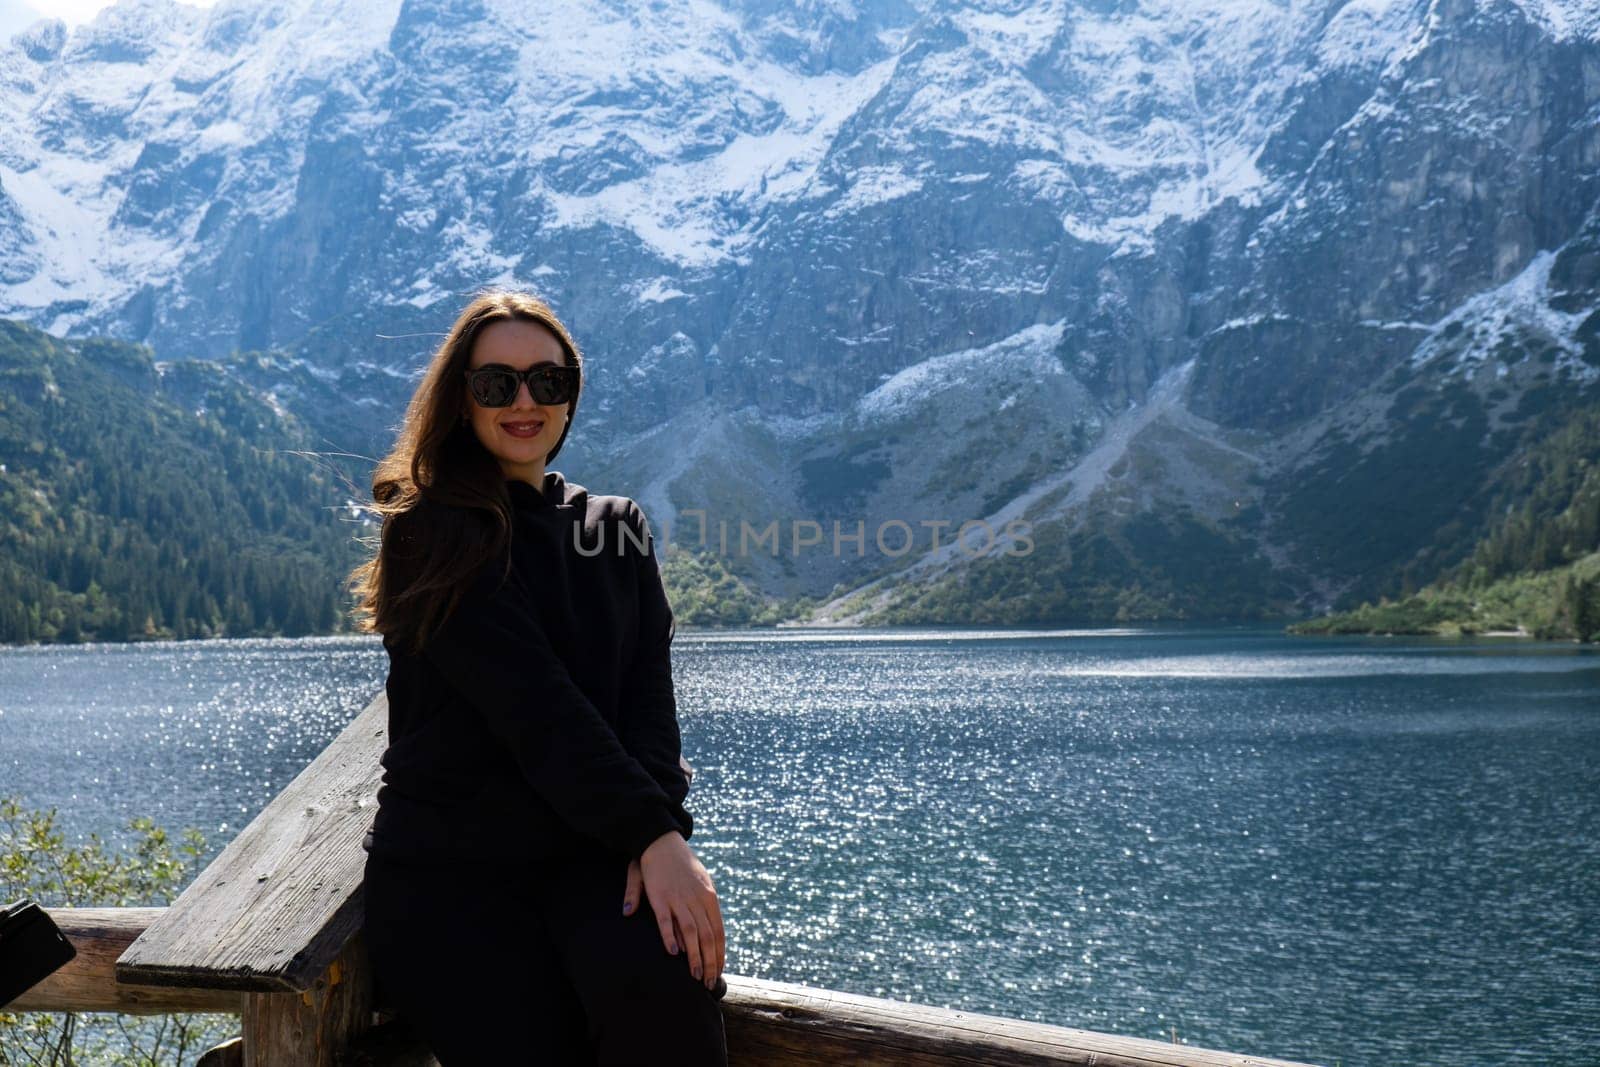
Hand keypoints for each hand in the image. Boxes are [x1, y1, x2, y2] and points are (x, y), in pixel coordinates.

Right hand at [624, 831, 723, 992]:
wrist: (660, 840)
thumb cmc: (679, 864)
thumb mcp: (696, 883)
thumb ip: (697, 910)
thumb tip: (695, 933)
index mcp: (709, 896)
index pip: (719, 930)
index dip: (720, 952)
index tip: (720, 971)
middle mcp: (697, 899)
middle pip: (709, 936)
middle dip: (711, 962)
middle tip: (709, 983)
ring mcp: (678, 898)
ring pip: (692, 933)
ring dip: (695, 957)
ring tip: (696, 976)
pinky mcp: (660, 897)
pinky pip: (667, 921)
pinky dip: (671, 937)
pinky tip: (675, 953)